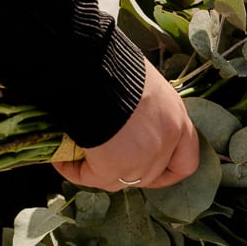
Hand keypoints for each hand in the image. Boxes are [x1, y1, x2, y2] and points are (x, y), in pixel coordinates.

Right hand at [52, 58, 199, 191]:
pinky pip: (90, 178)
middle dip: (123, 172)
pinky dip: (73, 170)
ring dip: (95, 172)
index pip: (185, 162)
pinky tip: (60, 158)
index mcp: (176, 118)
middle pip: (147, 176)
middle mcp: (166, 141)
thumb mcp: (142, 86)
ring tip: (72, 158)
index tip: (153, 175)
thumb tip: (122, 122)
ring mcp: (142, 158)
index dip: (168, 174)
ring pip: (117, 180)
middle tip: (100, 162)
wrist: (95, 65)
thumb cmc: (115, 65)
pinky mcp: (114, 167)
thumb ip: (142, 110)